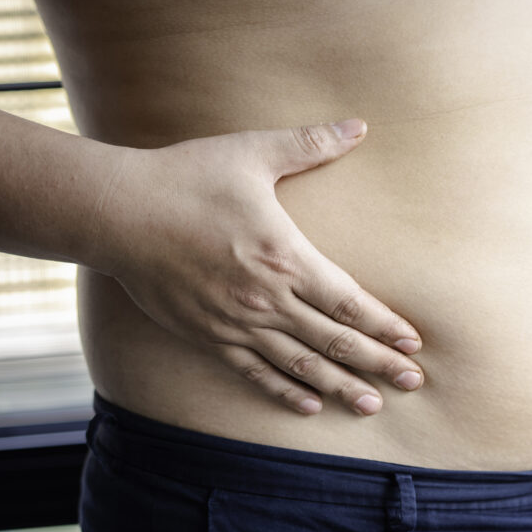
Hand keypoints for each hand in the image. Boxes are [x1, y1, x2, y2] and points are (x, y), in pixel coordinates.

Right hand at [94, 119, 423, 415]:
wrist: (116, 212)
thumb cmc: (186, 178)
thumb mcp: (252, 153)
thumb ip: (309, 145)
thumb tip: (358, 125)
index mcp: (286, 258)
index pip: (350, 303)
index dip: (385, 325)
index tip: (414, 342)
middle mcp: (267, 299)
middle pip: (335, 341)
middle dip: (379, 362)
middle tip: (413, 382)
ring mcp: (236, 324)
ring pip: (301, 365)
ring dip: (341, 387)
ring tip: (373, 405)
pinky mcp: (208, 336)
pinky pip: (254, 373)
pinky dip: (285, 391)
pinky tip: (310, 406)